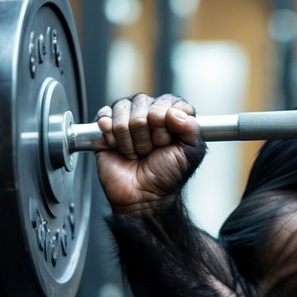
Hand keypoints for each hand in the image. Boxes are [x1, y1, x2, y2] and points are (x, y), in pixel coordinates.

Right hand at [94, 93, 205, 212]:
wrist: (142, 196)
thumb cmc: (167, 176)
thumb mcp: (190, 154)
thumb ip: (192, 130)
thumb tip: (177, 112)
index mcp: (172, 115)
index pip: (168, 101)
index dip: (165, 120)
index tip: (166, 140)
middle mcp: (150, 113)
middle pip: (143, 102)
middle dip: (147, 133)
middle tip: (150, 150)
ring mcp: (128, 119)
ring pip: (122, 109)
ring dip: (129, 138)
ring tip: (136, 152)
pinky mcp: (107, 127)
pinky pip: (104, 116)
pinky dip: (111, 136)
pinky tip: (117, 147)